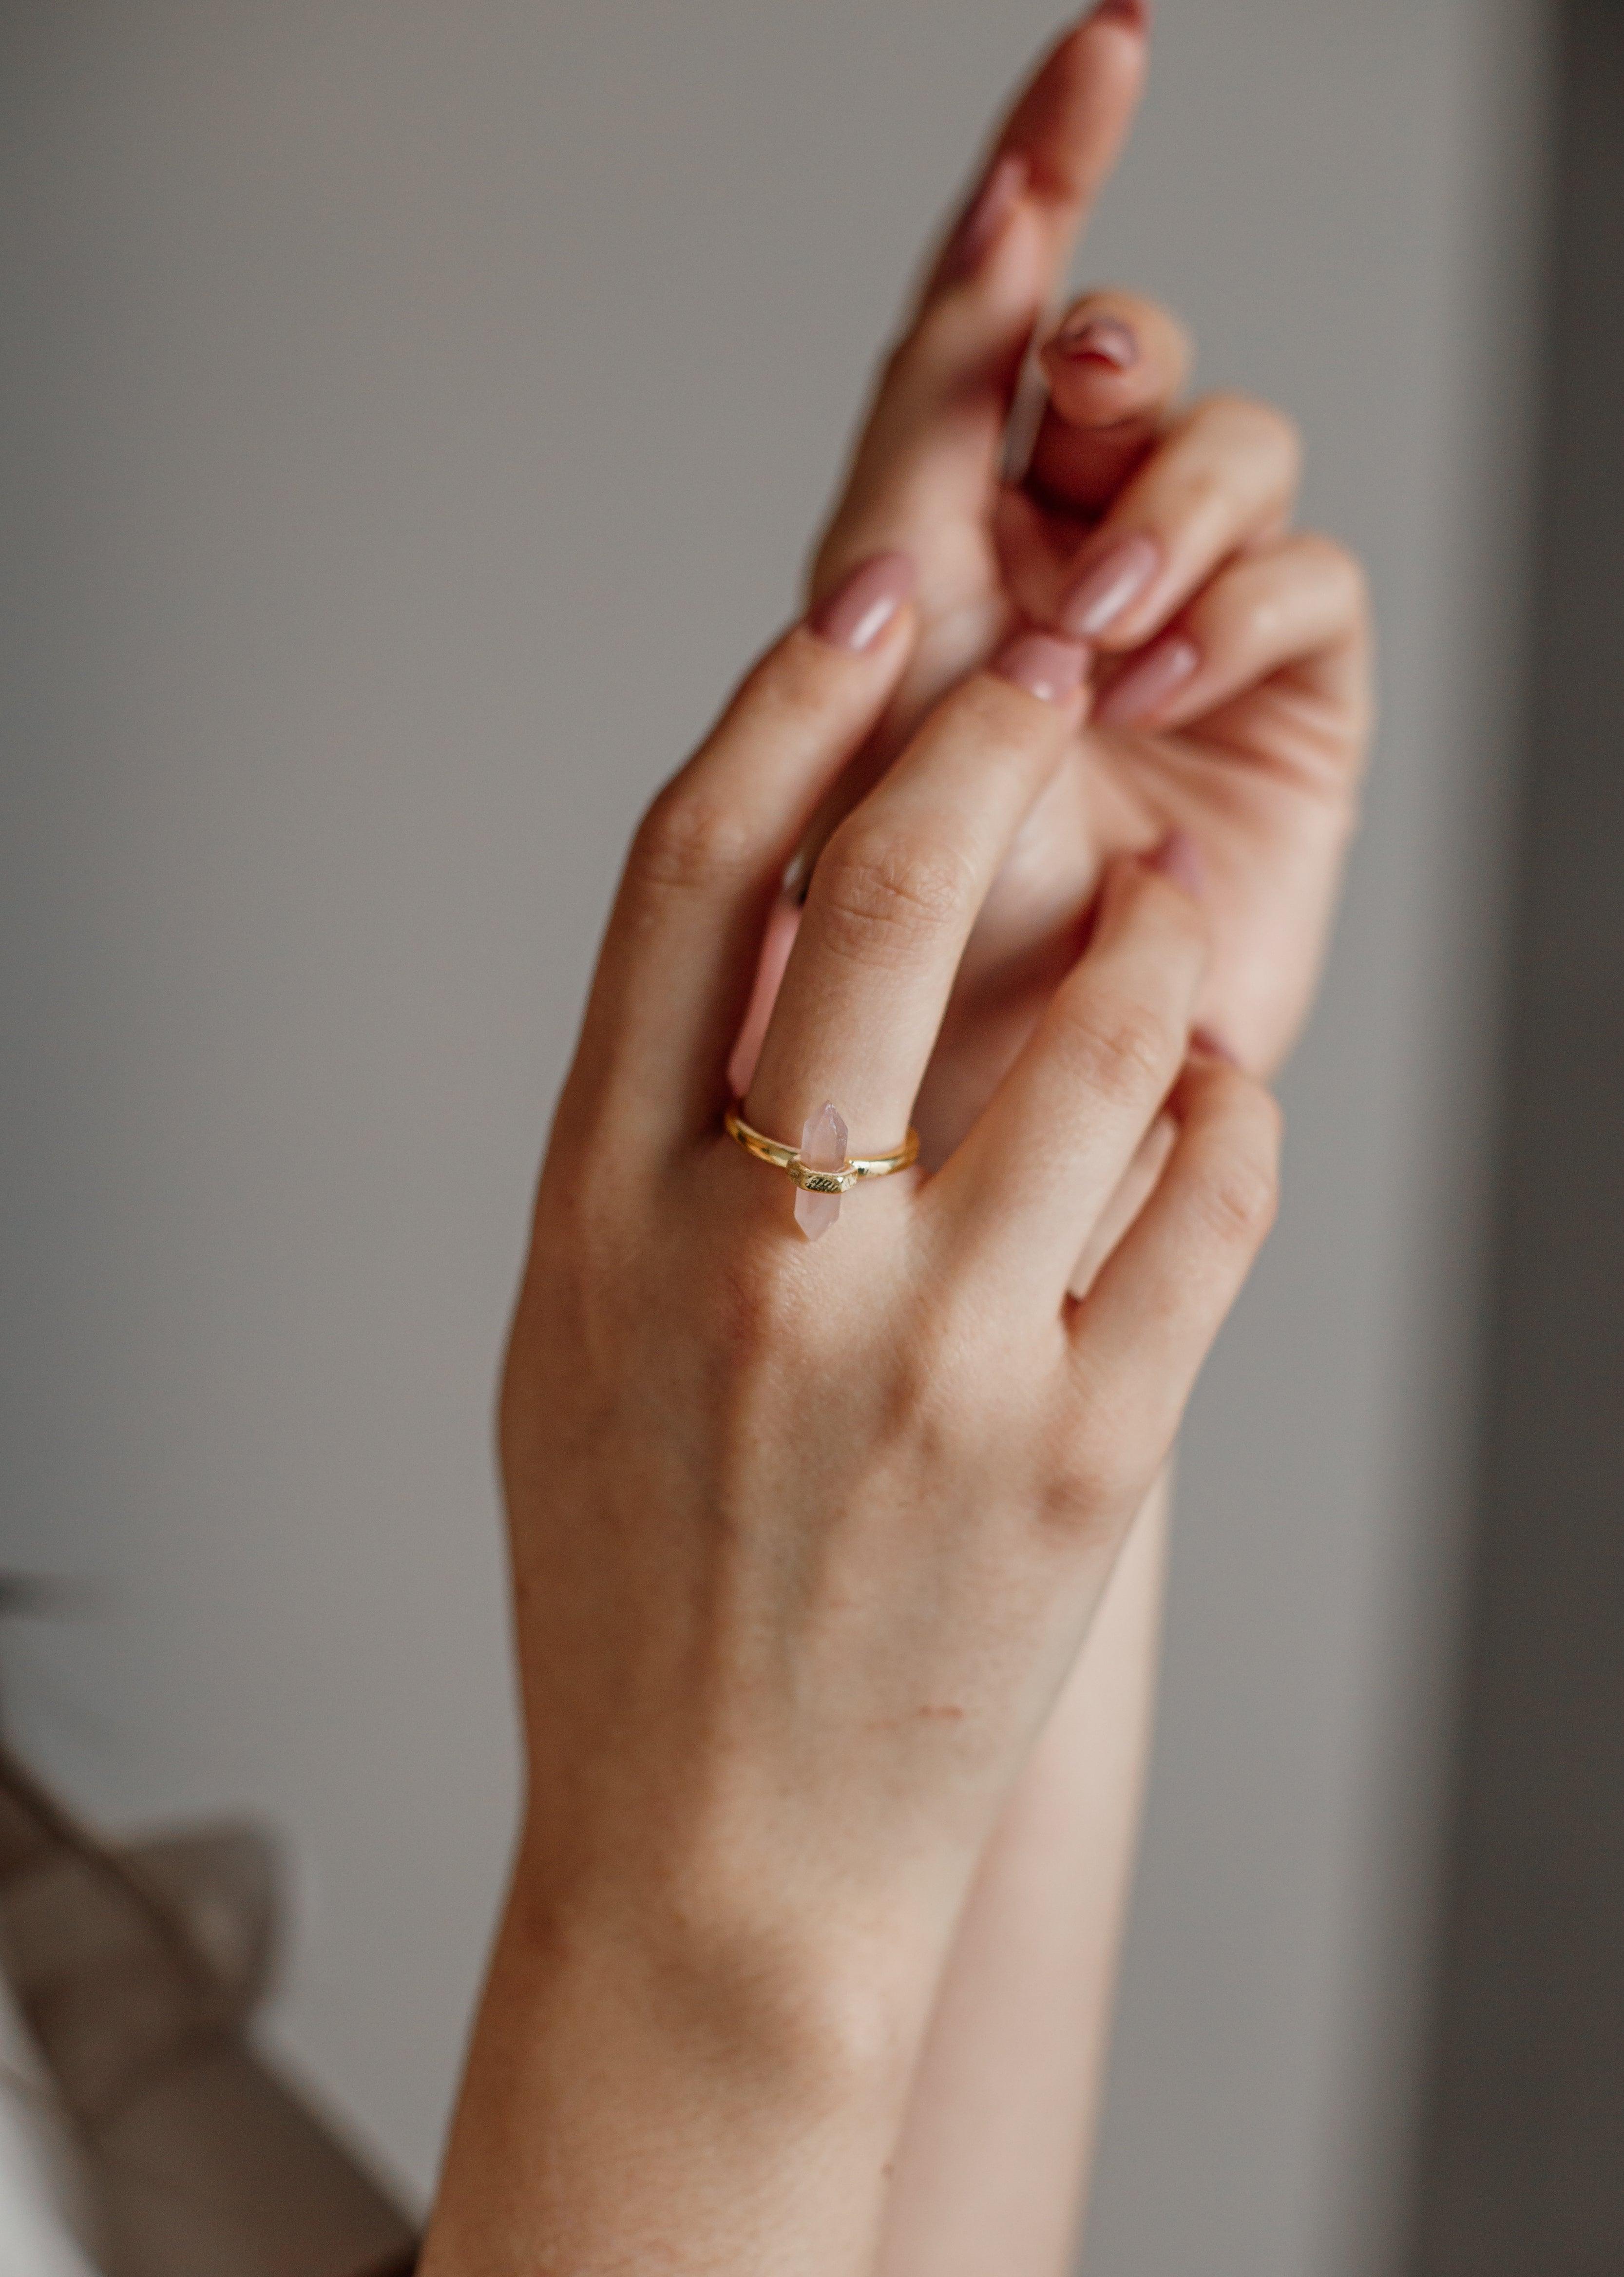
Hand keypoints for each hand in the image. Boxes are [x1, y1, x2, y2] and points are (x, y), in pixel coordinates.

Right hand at [500, 576, 1279, 2002]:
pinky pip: (1209, 1200)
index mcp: (601, 1213)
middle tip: (1045, 674)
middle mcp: (762, 1260)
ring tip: (1158, 904)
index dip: (788, 697)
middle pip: (885, 897)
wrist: (718, 1855)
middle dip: (982, 736)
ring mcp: (936, 1357)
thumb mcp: (569, 1336)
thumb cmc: (634, 1586)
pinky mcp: (1086, 1453)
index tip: (871, 605)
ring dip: (1150, 927)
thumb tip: (772, 925)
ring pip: (1102, 1028)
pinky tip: (1204, 1092)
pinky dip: (1227, 1109)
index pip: (690, 874)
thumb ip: (644, 1135)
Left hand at [803, 2, 1369, 1156]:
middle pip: (1120, 359)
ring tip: (1095, 636)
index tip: (1103, 48)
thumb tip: (975, 406)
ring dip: (1166, 508)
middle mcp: (1051, 569)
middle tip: (1080, 396)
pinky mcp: (1281, 697)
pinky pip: (1300, 571)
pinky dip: (1240, 598)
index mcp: (922, 561)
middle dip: (1114, 344)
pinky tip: (1166, 682)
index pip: (971, 338)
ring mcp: (1177, 631)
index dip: (1036, 181)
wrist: (998, 1129)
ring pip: (1222, 446)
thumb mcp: (849, 744)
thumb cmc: (886, 973)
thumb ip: (887, 557)